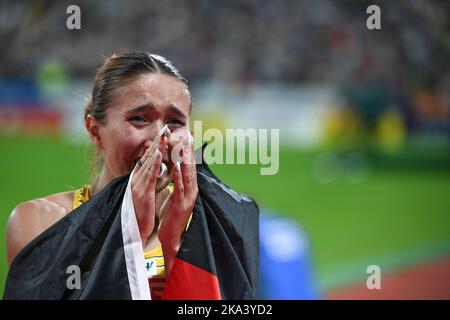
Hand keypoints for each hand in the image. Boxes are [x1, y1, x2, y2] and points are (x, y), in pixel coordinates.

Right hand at [131, 136, 167, 243]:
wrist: (135, 230)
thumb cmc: (141, 212)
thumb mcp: (146, 191)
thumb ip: (152, 179)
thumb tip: (160, 167)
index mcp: (138, 178)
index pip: (148, 157)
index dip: (156, 144)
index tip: (164, 131)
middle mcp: (136, 178)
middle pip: (148, 156)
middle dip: (157, 141)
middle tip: (165, 127)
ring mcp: (138, 185)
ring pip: (149, 163)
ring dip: (157, 149)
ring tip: (164, 136)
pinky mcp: (142, 193)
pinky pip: (149, 176)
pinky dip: (153, 165)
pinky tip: (158, 154)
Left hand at [158, 137, 197, 275]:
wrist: (173, 238)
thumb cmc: (172, 218)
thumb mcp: (175, 198)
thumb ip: (177, 185)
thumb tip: (175, 174)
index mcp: (190, 189)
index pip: (190, 167)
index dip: (188, 153)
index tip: (187, 138)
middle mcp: (192, 191)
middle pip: (191, 168)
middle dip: (189, 151)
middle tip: (188, 135)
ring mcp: (188, 198)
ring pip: (187, 174)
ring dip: (185, 159)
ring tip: (183, 145)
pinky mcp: (181, 204)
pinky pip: (179, 187)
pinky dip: (178, 175)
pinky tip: (176, 164)